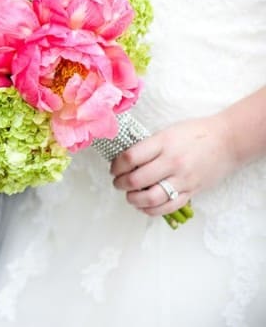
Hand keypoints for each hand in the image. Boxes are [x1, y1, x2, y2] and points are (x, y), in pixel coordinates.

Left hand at [109, 115, 235, 215]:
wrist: (228, 140)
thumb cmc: (195, 133)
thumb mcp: (167, 132)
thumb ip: (148, 146)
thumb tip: (125, 160)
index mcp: (163, 143)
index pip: (130, 158)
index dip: (116, 166)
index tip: (114, 169)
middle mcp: (172, 162)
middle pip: (136, 180)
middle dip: (120, 184)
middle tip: (117, 183)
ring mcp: (183, 179)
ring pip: (150, 198)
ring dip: (133, 200)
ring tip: (129, 196)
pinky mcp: (192, 191)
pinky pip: (168, 206)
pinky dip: (152, 210)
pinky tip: (144, 206)